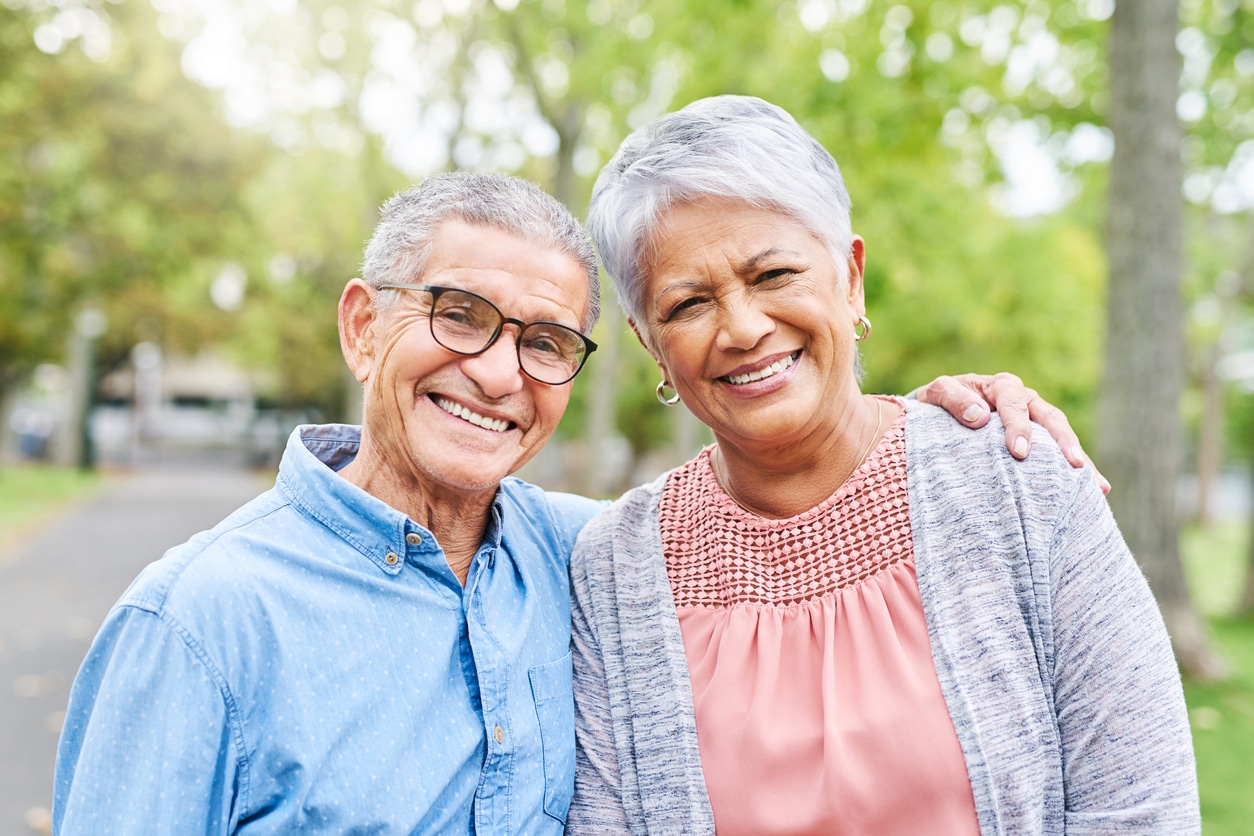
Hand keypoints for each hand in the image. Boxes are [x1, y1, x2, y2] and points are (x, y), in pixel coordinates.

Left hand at [914, 372, 1110, 494]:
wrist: (937, 413)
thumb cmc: (937, 404)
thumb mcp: (935, 395)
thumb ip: (952, 399)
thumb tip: (979, 417)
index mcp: (1001, 387)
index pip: (1014, 403)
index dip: (1018, 426)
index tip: (1018, 452)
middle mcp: (1025, 401)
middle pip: (1050, 418)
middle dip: (1063, 442)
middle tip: (1074, 465)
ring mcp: (1035, 422)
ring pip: (1062, 437)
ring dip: (1080, 459)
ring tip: (1097, 485)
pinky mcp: (1039, 443)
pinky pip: (1060, 456)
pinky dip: (1077, 472)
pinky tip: (1098, 493)